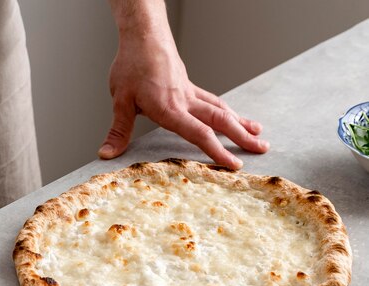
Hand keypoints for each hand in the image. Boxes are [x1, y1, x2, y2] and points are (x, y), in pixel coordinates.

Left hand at [100, 3, 268, 169]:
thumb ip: (118, 130)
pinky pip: (213, 100)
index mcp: (170, 108)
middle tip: (262, 149)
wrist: (143, 36)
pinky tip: (233, 117)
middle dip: (241, 137)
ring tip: (257, 133)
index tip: (233, 165)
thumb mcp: (120, 100)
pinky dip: (227, 111)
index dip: (216, 151)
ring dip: (240, 122)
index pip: (198, 133)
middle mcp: (185, 101)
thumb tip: (106, 154)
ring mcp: (190, 92)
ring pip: (221, 109)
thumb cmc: (131, 66)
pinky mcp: (189, 86)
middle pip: (220, 120)